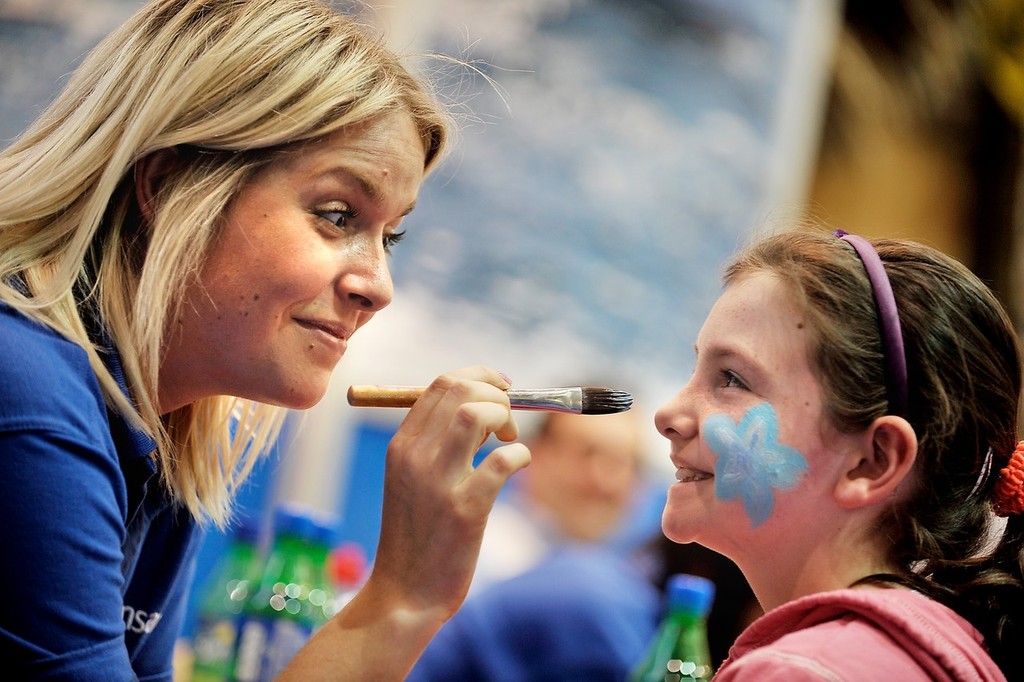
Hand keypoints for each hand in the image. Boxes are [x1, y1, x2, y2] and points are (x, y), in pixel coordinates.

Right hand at [365, 366, 530, 622]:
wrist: (404, 595)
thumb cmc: (416, 538)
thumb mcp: (411, 481)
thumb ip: (435, 445)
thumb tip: (481, 408)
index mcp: (401, 446)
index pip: (439, 384)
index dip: (480, 378)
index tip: (502, 391)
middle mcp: (415, 456)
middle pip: (460, 389)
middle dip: (496, 394)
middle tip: (508, 423)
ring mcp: (438, 482)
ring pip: (475, 414)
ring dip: (504, 417)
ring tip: (509, 440)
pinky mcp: (464, 510)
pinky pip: (501, 461)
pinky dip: (520, 455)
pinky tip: (518, 466)